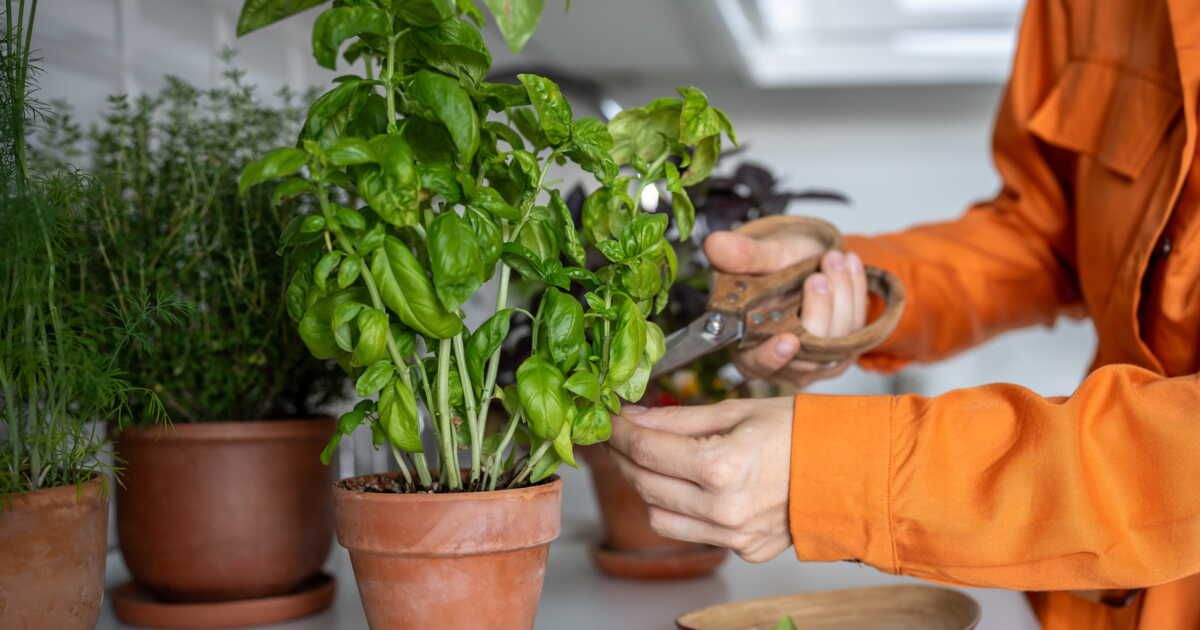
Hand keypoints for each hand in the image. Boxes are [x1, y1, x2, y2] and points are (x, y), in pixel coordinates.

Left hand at [608, 397, 793, 562]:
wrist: (853, 468)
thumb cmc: (801, 431)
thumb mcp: (736, 410)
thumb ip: (678, 418)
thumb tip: (634, 417)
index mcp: (722, 466)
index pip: (646, 449)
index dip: (619, 432)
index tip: (608, 419)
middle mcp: (724, 509)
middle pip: (645, 484)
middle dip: (625, 457)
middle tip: (621, 437)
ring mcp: (734, 536)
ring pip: (659, 517)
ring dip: (646, 488)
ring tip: (652, 461)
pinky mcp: (745, 551)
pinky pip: (693, 534)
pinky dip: (680, 510)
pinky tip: (687, 486)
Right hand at [704, 229, 868, 387]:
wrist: (804, 260)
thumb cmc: (775, 264)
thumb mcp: (759, 256)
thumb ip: (742, 256)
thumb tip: (715, 244)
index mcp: (748, 347)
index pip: (759, 363)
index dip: (772, 356)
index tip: (788, 339)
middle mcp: (783, 363)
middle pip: (807, 351)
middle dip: (818, 309)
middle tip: (819, 274)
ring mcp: (816, 360)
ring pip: (837, 339)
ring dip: (841, 295)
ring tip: (835, 259)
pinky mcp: (844, 350)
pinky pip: (858, 327)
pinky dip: (856, 292)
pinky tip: (849, 266)